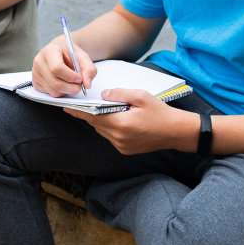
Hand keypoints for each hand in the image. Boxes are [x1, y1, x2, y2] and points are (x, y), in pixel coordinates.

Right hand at [31, 36, 97, 96]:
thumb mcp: (83, 57)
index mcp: (49, 51)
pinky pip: (50, 94)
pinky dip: (61, 93)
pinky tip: (64, 84)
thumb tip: (87, 84)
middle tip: (79, 85)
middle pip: (55, 83)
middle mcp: (39, 62)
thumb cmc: (70, 54)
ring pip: (53, 91)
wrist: (60, 52)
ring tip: (72, 83)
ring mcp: (35, 73)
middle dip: (71, 88)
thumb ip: (89, 70)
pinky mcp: (35, 83)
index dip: (70, 76)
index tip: (79, 78)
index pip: (57, 68)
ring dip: (67, 91)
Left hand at [66, 91, 195, 154]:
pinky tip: (114, 119)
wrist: (175, 132)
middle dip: (88, 114)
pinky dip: (109, 128)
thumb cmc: (160, 112)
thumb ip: (120, 94)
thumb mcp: (141, 96)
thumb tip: (103, 95)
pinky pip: (111, 137)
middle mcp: (119, 138)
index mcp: (121, 124)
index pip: (93, 116)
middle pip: (96, 124)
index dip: (79, 111)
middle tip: (79, 105)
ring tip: (98, 110)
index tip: (67, 107)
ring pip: (102, 131)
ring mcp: (122, 146)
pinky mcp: (125, 150)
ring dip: (99, 121)